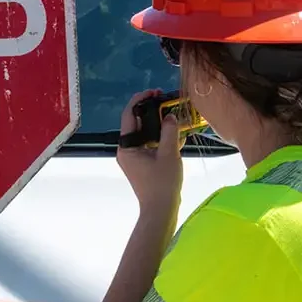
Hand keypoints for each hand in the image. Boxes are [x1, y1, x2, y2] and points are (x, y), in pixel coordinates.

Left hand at [116, 89, 183, 218]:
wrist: (161, 210)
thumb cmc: (162, 183)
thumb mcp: (169, 154)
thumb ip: (169, 132)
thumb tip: (170, 115)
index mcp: (126, 147)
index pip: (128, 116)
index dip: (140, 100)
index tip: (154, 91)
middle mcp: (126, 150)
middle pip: (136, 123)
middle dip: (151, 110)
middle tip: (165, 100)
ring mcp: (133, 158)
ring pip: (144, 133)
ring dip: (158, 124)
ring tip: (173, 114)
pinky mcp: (142, 164)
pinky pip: (149, 144)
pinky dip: (160, 138)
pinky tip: (175, 134)